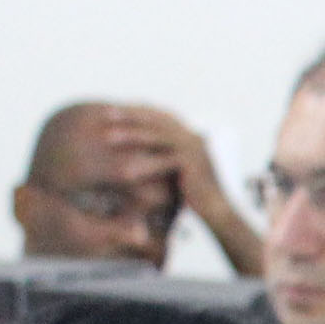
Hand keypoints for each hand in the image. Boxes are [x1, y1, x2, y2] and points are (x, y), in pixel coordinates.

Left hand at [105, 103, 267, 274]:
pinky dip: (144, 162)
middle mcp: (193, 137)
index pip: (159, 116)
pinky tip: (125, 168)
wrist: (218, 212)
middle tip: (106, 113)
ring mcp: (195, 149)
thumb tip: (139, 149)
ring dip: (132, 134)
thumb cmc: (195, 195)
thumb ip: (162, 155)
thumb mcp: (175, 169)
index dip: (136, 112)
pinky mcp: (193, 164)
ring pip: (158, 135)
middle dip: (130, 115)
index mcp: (189, 135)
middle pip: (157, 120)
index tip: (112, 111)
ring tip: (108, 136)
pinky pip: (164, 158)